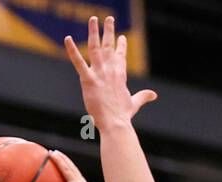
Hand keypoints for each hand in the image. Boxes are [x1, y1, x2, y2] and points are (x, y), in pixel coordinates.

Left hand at [64, 16, 156, 133]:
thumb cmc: (123, 116)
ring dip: (94, 32)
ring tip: (93, 19)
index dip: (121, 45)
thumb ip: (143, 96)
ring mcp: (99, 73)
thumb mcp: (134, 103)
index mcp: (120, 74)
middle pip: (109, 46)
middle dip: (109, 31)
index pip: (120, 56)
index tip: (121, 37)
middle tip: (109, 18)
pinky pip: (79, 62)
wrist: (116, 124)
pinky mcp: (88, 80)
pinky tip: (67, 39)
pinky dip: (72, 50)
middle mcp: (110, 70)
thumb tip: (154, 95)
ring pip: (95, 47)